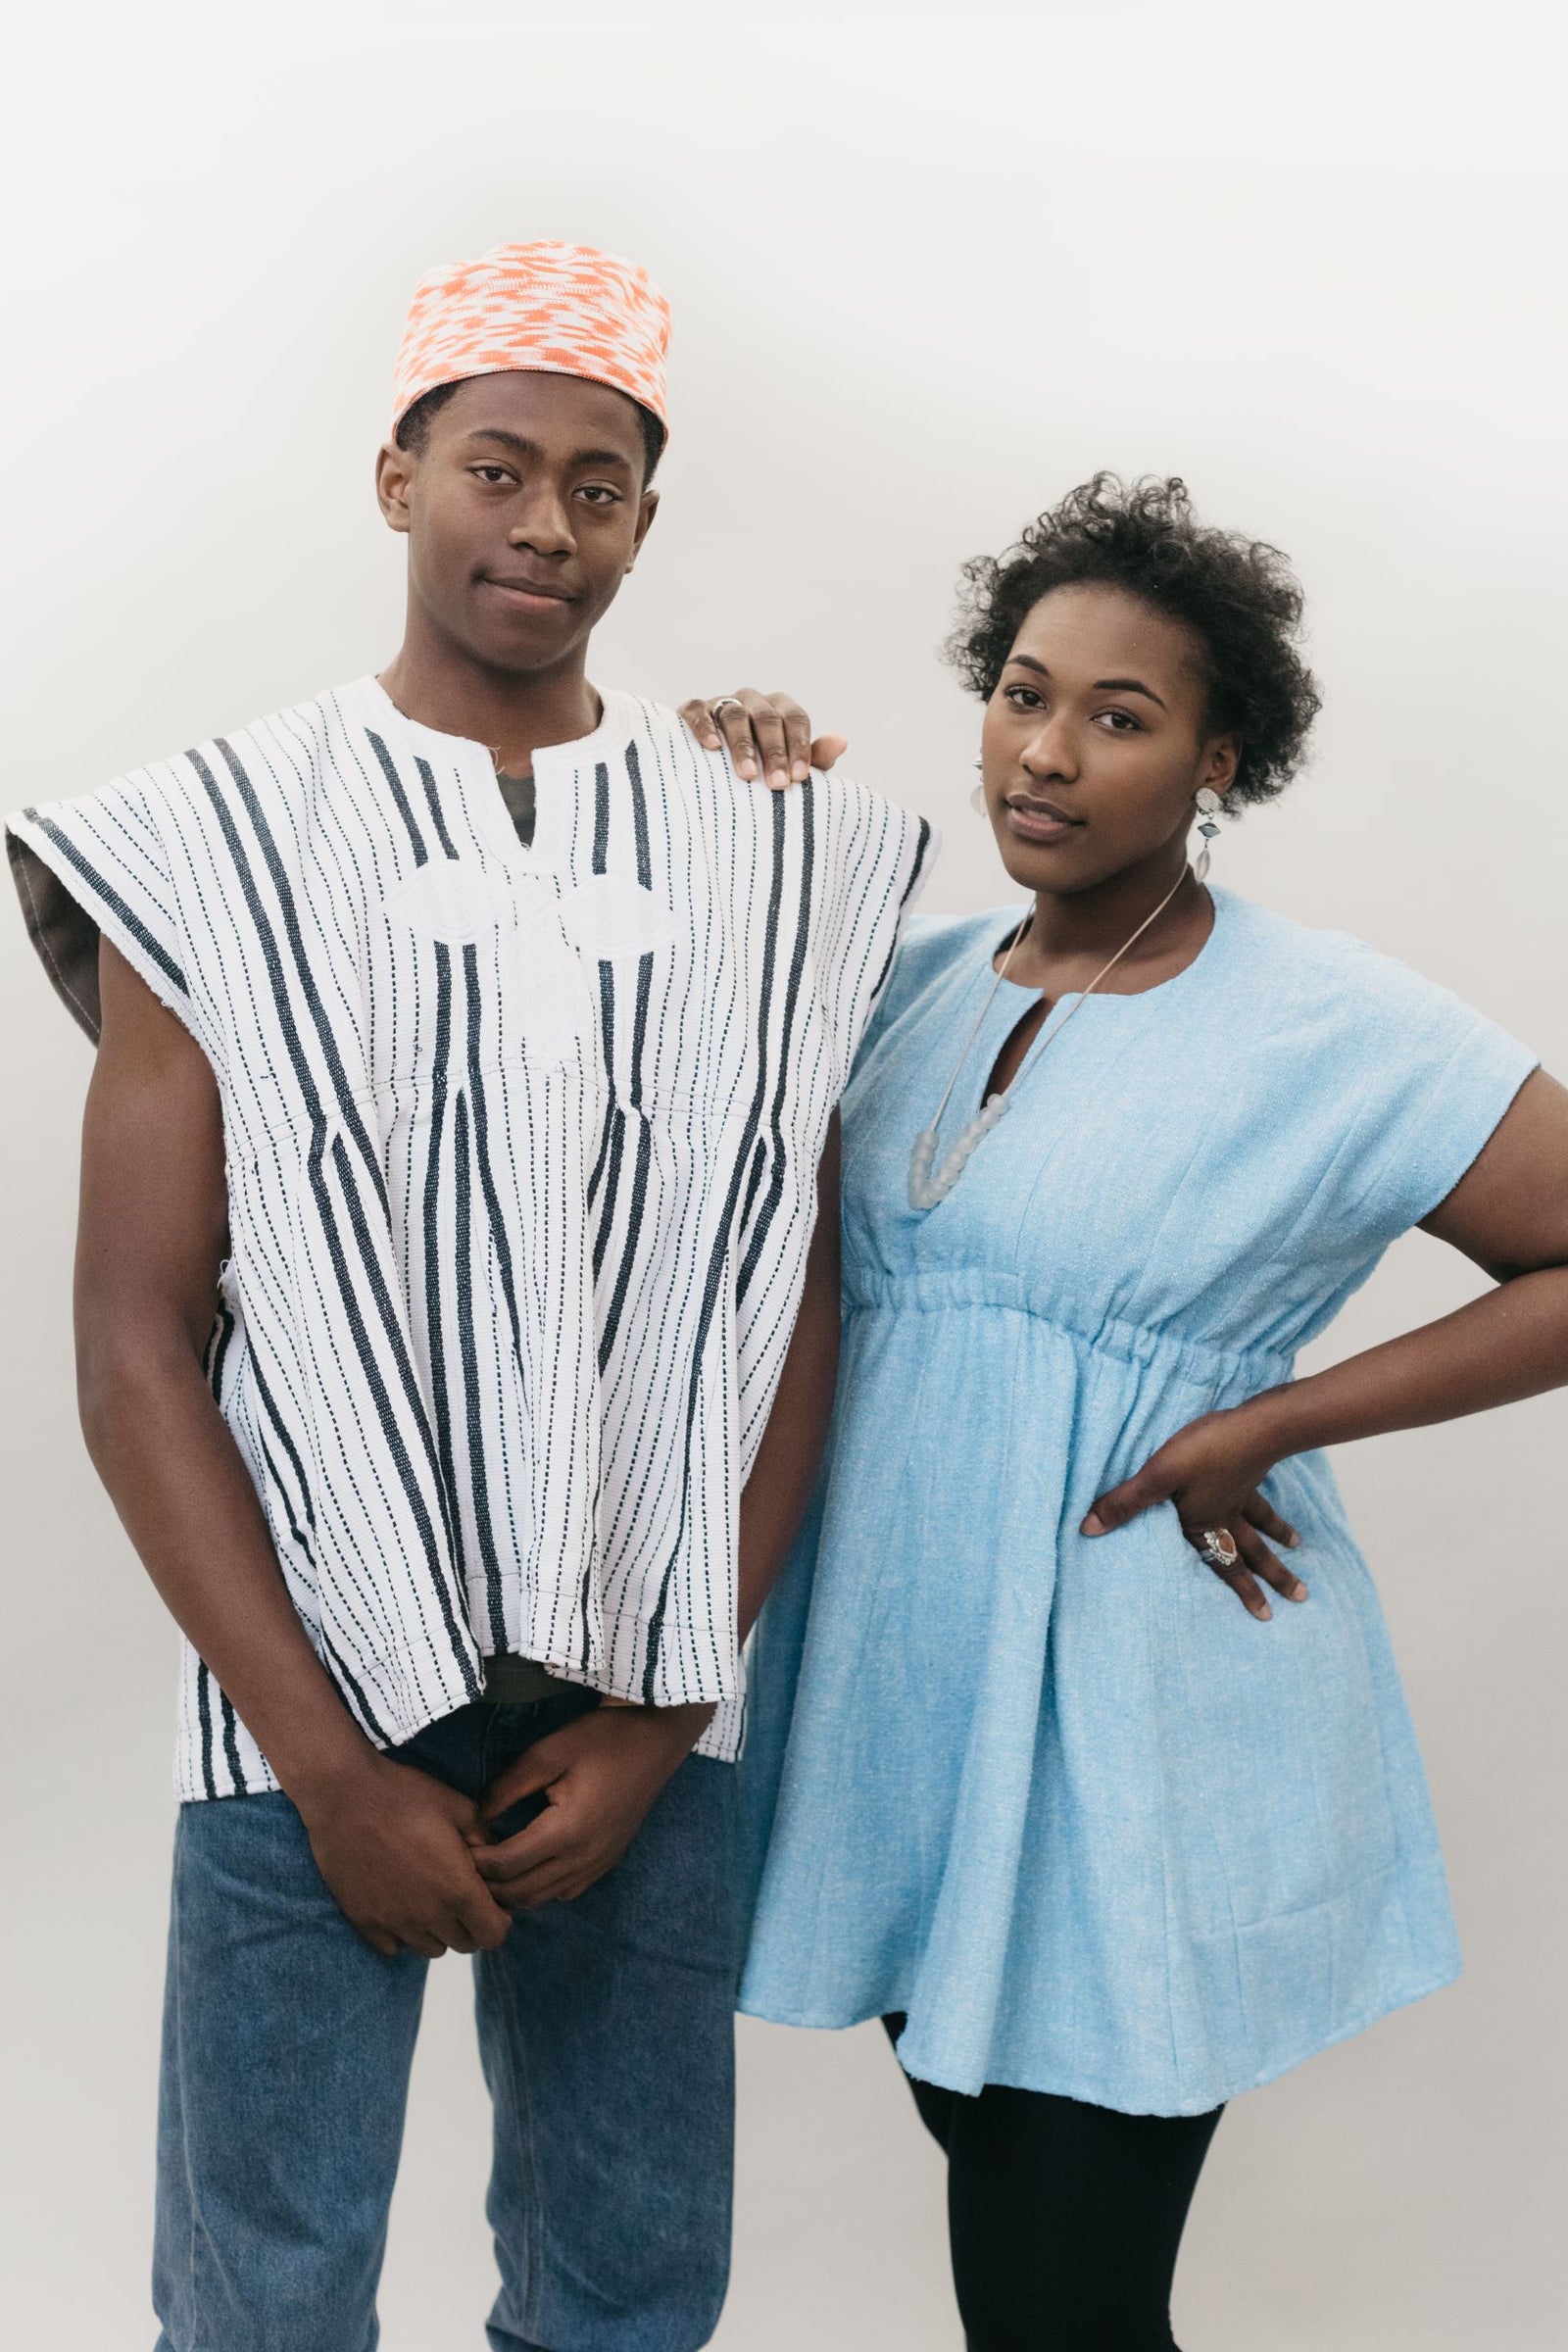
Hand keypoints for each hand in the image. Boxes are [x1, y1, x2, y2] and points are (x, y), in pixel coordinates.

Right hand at [295, 1752, 511, 1958]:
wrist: (344, 1796)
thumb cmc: (406, 1796)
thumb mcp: (460, 1807)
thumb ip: (485, 1839)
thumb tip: (495, 1859)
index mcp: (458, 1889)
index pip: (493, 1935)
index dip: (498, 1919)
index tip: (490, 1901)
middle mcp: (429, 1915)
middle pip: (464, 1944)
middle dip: (470, 1923)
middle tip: (459, 1893)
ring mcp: (394, 1923)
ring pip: (430, 1948)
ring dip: (437, 1930)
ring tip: (429, 1897)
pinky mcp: (365, 1923)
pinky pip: (394, 1947)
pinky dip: (402, 1933)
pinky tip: (399, 1902)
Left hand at [474, 1701, 710, 1908]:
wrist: (657, 1741)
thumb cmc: (603, 1739)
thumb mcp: (549, 1751)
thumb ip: (509, 1786)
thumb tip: (478, 1816)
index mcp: (566, 1831)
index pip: (506, 1865)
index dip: (476, 1860)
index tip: (460, 1842)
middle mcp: (583, 1858)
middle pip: (521, 1893)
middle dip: (488, 1883)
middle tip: (468, 1859)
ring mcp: (598, 1864)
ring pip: (542, 1898)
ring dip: (513, 1889)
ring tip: (492, 1864)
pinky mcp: (607, 1861)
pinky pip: (565, 1891)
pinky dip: (540, 1888)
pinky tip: (529, 1864)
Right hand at [679, 689, 847, 789]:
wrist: (714, 772)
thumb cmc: (762, 770)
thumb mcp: (791, 767)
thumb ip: (816, 758)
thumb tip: (841, 741)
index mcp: (780, 709)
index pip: (795, 719)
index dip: (800, 746)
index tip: (800, 777)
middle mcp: (753, 701)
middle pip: (767, 718)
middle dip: (774, 752)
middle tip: (778, 784)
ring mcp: (722, 703)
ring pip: (735, 716)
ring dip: (743, 745)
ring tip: (748, 774)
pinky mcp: (694, 709)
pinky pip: (699, 712)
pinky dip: (705, 726)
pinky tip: (711, 747)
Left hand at [1081, 1406, 1308, 1620]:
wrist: (1252, 1424)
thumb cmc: (1203, 1452)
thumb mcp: (1157, 1476)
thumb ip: (1125, 1503)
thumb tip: (1088, 1530)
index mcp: (1203, 1523)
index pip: (1223, 1564)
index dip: (1242, 1589)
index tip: (1264, 1615)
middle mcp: (1225, 1515)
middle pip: (1250, 1552)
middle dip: (1272, 1576)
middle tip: (1300, 1596)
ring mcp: (1240, 1494)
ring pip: (1261, 1526)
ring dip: (1277, 1541)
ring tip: (1297, 1549)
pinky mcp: (1248, 1472)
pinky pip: (1260, 1499)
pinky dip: (1272, 1509)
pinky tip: (1275, 1507)